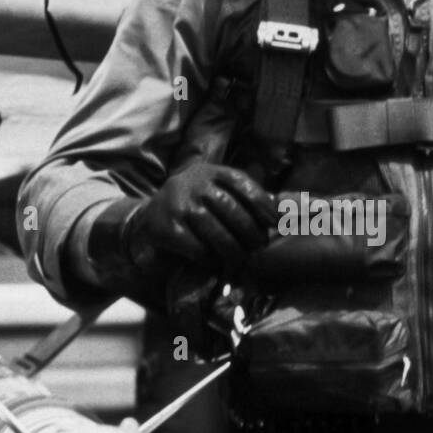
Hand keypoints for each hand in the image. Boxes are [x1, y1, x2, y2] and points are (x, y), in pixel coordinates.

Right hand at [129, 162, 277, 268]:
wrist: (146, 218)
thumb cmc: (192, 205)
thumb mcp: (214, 191)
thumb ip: (243, 197)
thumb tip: (285, 210)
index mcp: (210, 172)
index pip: (243, 184)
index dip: (263, 205)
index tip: (274, 223)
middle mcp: (194, 184)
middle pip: (233, 211)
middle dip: (251, 233)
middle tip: (258, 247)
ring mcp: (179, 205)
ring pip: (217, 233)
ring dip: (234, 250)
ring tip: (240, 259)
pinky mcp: (167, 229)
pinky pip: (198, 249)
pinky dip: (211, 258)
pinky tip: (215, 261)